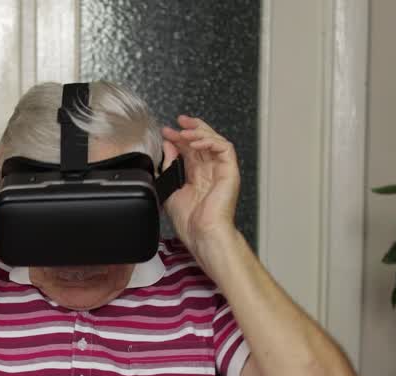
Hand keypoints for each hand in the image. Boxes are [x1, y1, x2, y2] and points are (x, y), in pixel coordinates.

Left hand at [160, 116, 240, 254]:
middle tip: (178, 122)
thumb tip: (168, 147)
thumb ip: (169, 166)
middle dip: (190, 128)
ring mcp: (221, 170)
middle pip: (202, 141)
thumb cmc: (190, 221)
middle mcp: (210, 171)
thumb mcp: (171, 188)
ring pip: (214, 140)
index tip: (166, 132)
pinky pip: (225, 148)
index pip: (190, 149)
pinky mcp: (230, 171)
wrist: (202, 234)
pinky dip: (211, 141)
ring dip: (199, 132)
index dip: (178, 138)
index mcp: (197, 176)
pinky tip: (196, 141)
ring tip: (185, 130)